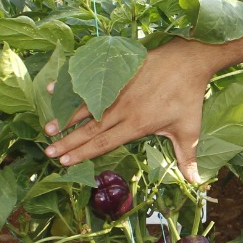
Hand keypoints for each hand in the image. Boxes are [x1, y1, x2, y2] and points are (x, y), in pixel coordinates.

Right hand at [44, 41, 211, 181]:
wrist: (189, 60)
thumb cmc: (189, 96)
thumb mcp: (189, 129)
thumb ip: (187, 157)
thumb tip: (195, 182)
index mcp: (137, 125)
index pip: (104, 142)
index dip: (84, 153)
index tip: (65, 162)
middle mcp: (123, 109)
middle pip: (90, 128)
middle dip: (68, 142)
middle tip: (48, 152)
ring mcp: (118, 90)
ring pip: (86, 107)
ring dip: (65, 118)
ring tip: (47, 129)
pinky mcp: (116, 74)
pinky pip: (90, 84)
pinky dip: (70, 88)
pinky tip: (52, 89)